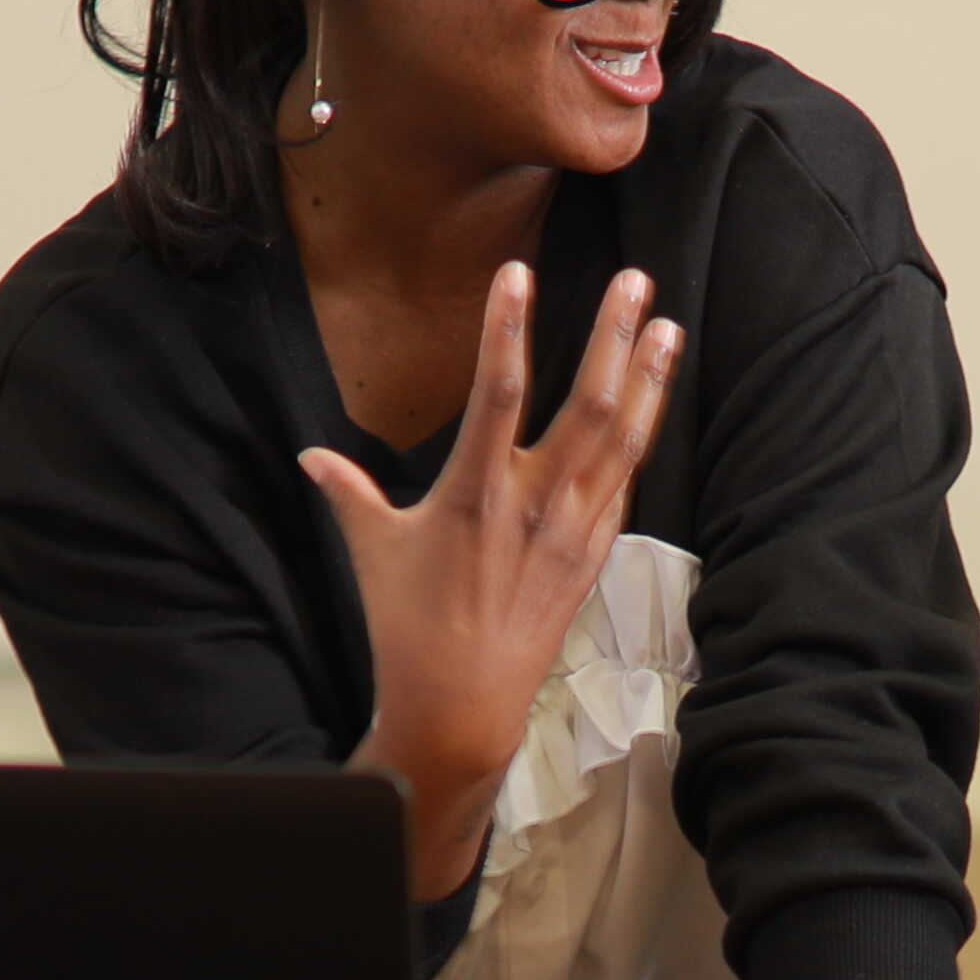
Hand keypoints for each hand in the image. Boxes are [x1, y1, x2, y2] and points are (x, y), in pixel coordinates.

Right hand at [308, 262, 680, 899]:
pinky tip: (653, 402)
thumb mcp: (373, 551)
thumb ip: (349, 493)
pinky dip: (641, 437)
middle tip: (637, 282)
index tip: (518, 272)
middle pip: (589, 405)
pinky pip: (625, 482)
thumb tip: (310, 456)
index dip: (508, 328)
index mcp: (474, 493)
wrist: (462, 707)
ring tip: (669, 326)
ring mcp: (573, 530)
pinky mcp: (592, 554)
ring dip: (648, 380)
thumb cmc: (408, 625)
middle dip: (615, 339)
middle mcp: (534, 505)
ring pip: (623, 440)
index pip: (496, 392)